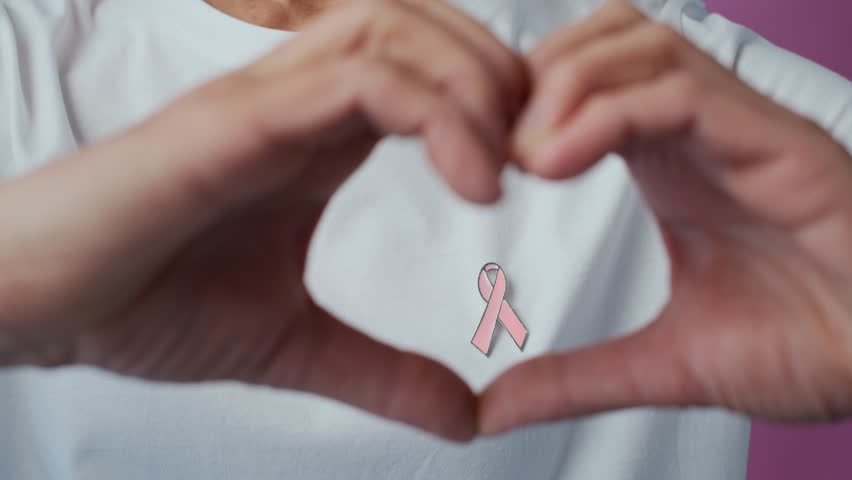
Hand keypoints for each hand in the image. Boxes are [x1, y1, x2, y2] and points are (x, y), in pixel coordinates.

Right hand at [0, 0, 525, 441]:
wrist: (43, 306)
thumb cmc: (145, 305)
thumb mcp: (295, 346)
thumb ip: (383, 373)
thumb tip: (465, 415)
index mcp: (316, 135)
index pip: (427, 69)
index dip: (496, 104)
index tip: (537, 171)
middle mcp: (296, 100)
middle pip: (425, 26)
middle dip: (503, 77)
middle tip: (544, 155)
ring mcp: (266, 99)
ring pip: (397, 29)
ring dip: (477, 85)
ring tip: (511, 167)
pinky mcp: (236, 117)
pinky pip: (358, 78)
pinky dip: (435, 112)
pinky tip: (475, 181)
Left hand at [480, 0, 851, 434]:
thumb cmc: (811, 343)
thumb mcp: (664, 363)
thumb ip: (576, 379)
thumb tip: (494, 408)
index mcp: (671, 161)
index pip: (585, 81)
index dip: (521, 103)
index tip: (475, 159)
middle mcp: (702, 132)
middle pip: (604, 39)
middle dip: (532, 77)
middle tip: (490, 146)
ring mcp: (740, 128)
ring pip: (638, 44)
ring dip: (563, 85)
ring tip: (522, 155)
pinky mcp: (777, 142)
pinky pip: (682, 91)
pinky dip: (607, 113)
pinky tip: (555, 161)